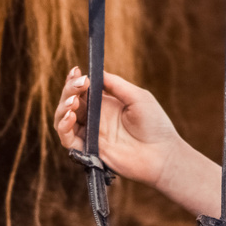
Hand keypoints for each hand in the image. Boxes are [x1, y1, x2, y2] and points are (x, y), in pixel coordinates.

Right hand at [53, 66, 189, 190]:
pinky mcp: (89, 150)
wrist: (163, 154)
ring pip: (63, 119)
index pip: (82, 90)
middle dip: (68, 90)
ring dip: (63, 107)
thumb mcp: (138, 96)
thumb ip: (116, 84)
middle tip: (78, 85)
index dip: (75, 80)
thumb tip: (96, 72)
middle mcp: (95, 118)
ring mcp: (91, 134)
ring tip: (73, 101)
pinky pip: (67, 139)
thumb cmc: (155, 125)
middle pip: (70, 101)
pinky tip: (71, 116)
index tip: (77, 71)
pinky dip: (63, 127)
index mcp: (105, 104)